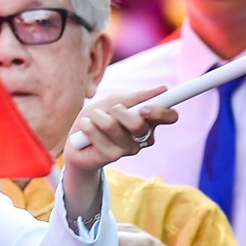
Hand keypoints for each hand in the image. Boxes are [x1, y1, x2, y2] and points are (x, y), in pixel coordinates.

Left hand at [62, 87, 176, 229]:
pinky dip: (87, 126)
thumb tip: (163, 89)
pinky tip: (86, 132)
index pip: (169, 116)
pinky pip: (97, 134)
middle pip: (138, 124)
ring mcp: (129, 149)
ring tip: (93, 120)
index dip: (161, 112)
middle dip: (118, 111)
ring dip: (97, 117)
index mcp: (149, 120)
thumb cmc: (98, 119)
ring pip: (113, 126)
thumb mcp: (113, 102)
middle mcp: (143, 136)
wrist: (77, 143)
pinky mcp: (112, 157)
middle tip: (111, 110)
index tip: (144, 108)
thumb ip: (135, 98)